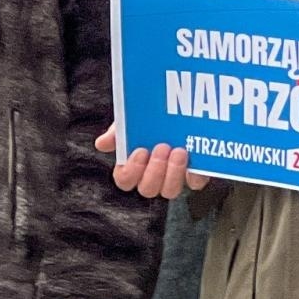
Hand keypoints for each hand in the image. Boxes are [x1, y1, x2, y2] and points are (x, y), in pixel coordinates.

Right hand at [95, 124, 209, 198]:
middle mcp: (153, 176)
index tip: (140, 151)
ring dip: (173, 173)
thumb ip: (118, 132)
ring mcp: (174, 177)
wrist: (181, 106)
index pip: (125, 180)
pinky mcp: (196, 175)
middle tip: (162, 147)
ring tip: (179, 151)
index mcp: (134, 165)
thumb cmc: (150, 119)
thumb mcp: (132, 120)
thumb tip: (101, 143)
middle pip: (148, 189)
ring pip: (170, 191)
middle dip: (154, 171)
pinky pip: (196, 183)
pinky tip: (195, 157)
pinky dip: (196, 174)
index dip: (131, 171)